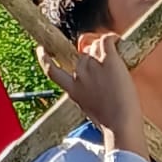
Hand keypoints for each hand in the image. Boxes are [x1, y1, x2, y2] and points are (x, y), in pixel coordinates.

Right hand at [40, 34, 145, 148]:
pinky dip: (112, 38)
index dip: (45, 59)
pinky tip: (118, 40)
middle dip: (94, 58)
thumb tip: (97, 89)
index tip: (40, 50)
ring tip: (117, 62)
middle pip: (83, 55)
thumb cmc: (111, 123)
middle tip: (110, 71)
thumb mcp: (91, 111)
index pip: (52, 71)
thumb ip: (89, 97)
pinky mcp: (108, 60)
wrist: (120, 123)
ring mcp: (92, 66)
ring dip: (105, 51)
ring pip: (96, 47)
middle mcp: (78, 75)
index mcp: (72, 90)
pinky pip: (106, 40)